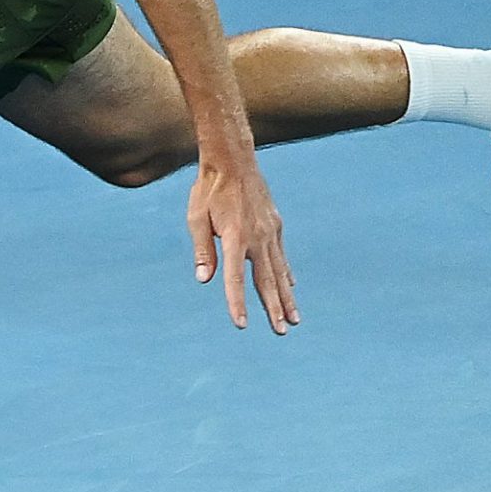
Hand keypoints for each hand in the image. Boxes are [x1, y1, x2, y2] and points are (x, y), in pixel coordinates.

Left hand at [188, 150, 297, 332]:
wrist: (233, 159)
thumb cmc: (208, 189)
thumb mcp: (196, 218)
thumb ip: (202, 250)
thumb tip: (204, 279)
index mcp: (234, 237)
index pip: (236, 278)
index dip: (237, 303)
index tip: (241, 324)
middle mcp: (257, 237)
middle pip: (266, 280)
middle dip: (274, 308)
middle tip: (281, 331)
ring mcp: (270, 231)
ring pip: (280, 271)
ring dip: (287, 297)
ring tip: (294, 319)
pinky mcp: (275, 225)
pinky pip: (281, 255)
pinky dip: (286, 273)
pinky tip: (291, 286)